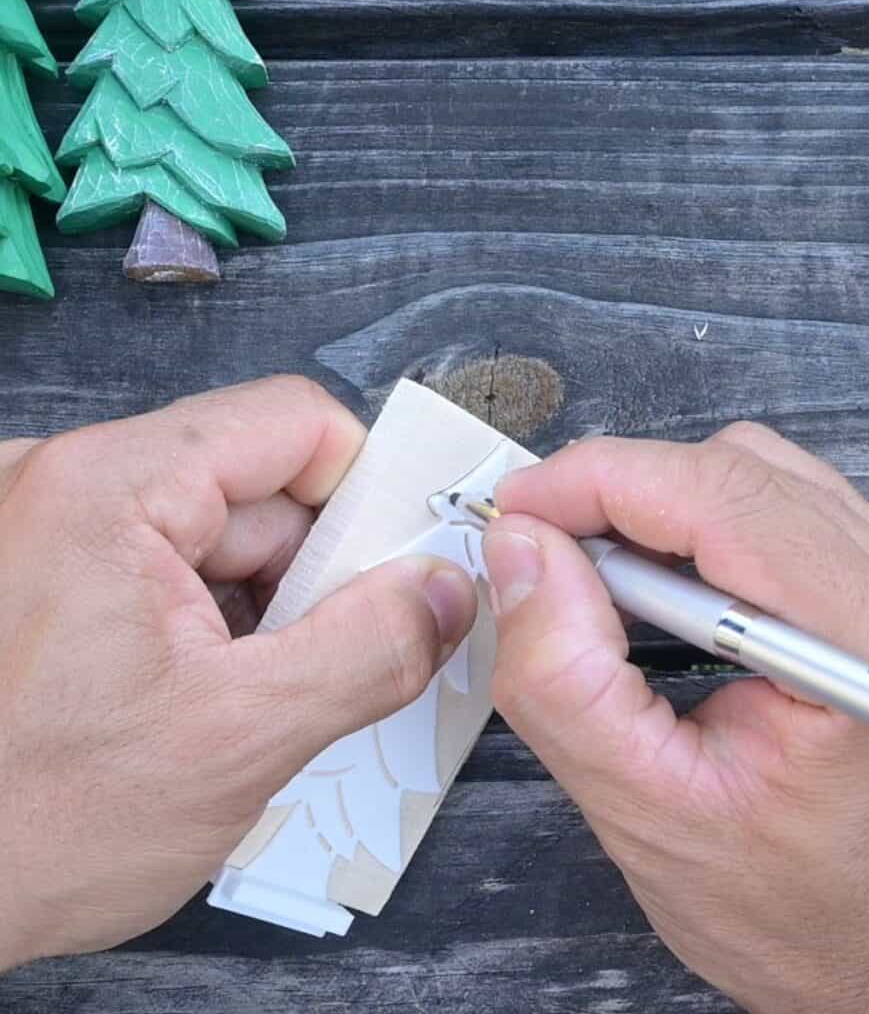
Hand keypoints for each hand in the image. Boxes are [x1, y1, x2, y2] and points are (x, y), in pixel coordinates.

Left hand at [0, 377, 476, 969]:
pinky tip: (206, 698)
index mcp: (106, 488)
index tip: (403, 565)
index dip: (365, 490)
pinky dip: (216, 627)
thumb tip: (445, 591)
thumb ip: (368, 651)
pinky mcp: (46, 575)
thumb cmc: (28, 827)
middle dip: (315, 575)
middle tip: (329, 664)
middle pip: (260, 487)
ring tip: (251, 700)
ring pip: (222, 538)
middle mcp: (66, 484)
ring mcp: (50, 530)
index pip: (291, 424)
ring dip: (266, 613)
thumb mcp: (238, 738)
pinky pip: (173, 572)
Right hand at [484, 425, 868, 1013]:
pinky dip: (700, 524)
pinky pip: (783, 505)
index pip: (720, 498)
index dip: (599, 482)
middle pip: (739, 471)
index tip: (519, 509)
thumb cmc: (796, 914)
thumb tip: (521, 551)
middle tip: (541, 545)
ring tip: (601, 578)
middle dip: (618, 491)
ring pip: (758, 473)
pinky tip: (663, 584)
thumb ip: (564, 674)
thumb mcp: (645, 809)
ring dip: (659, 507)